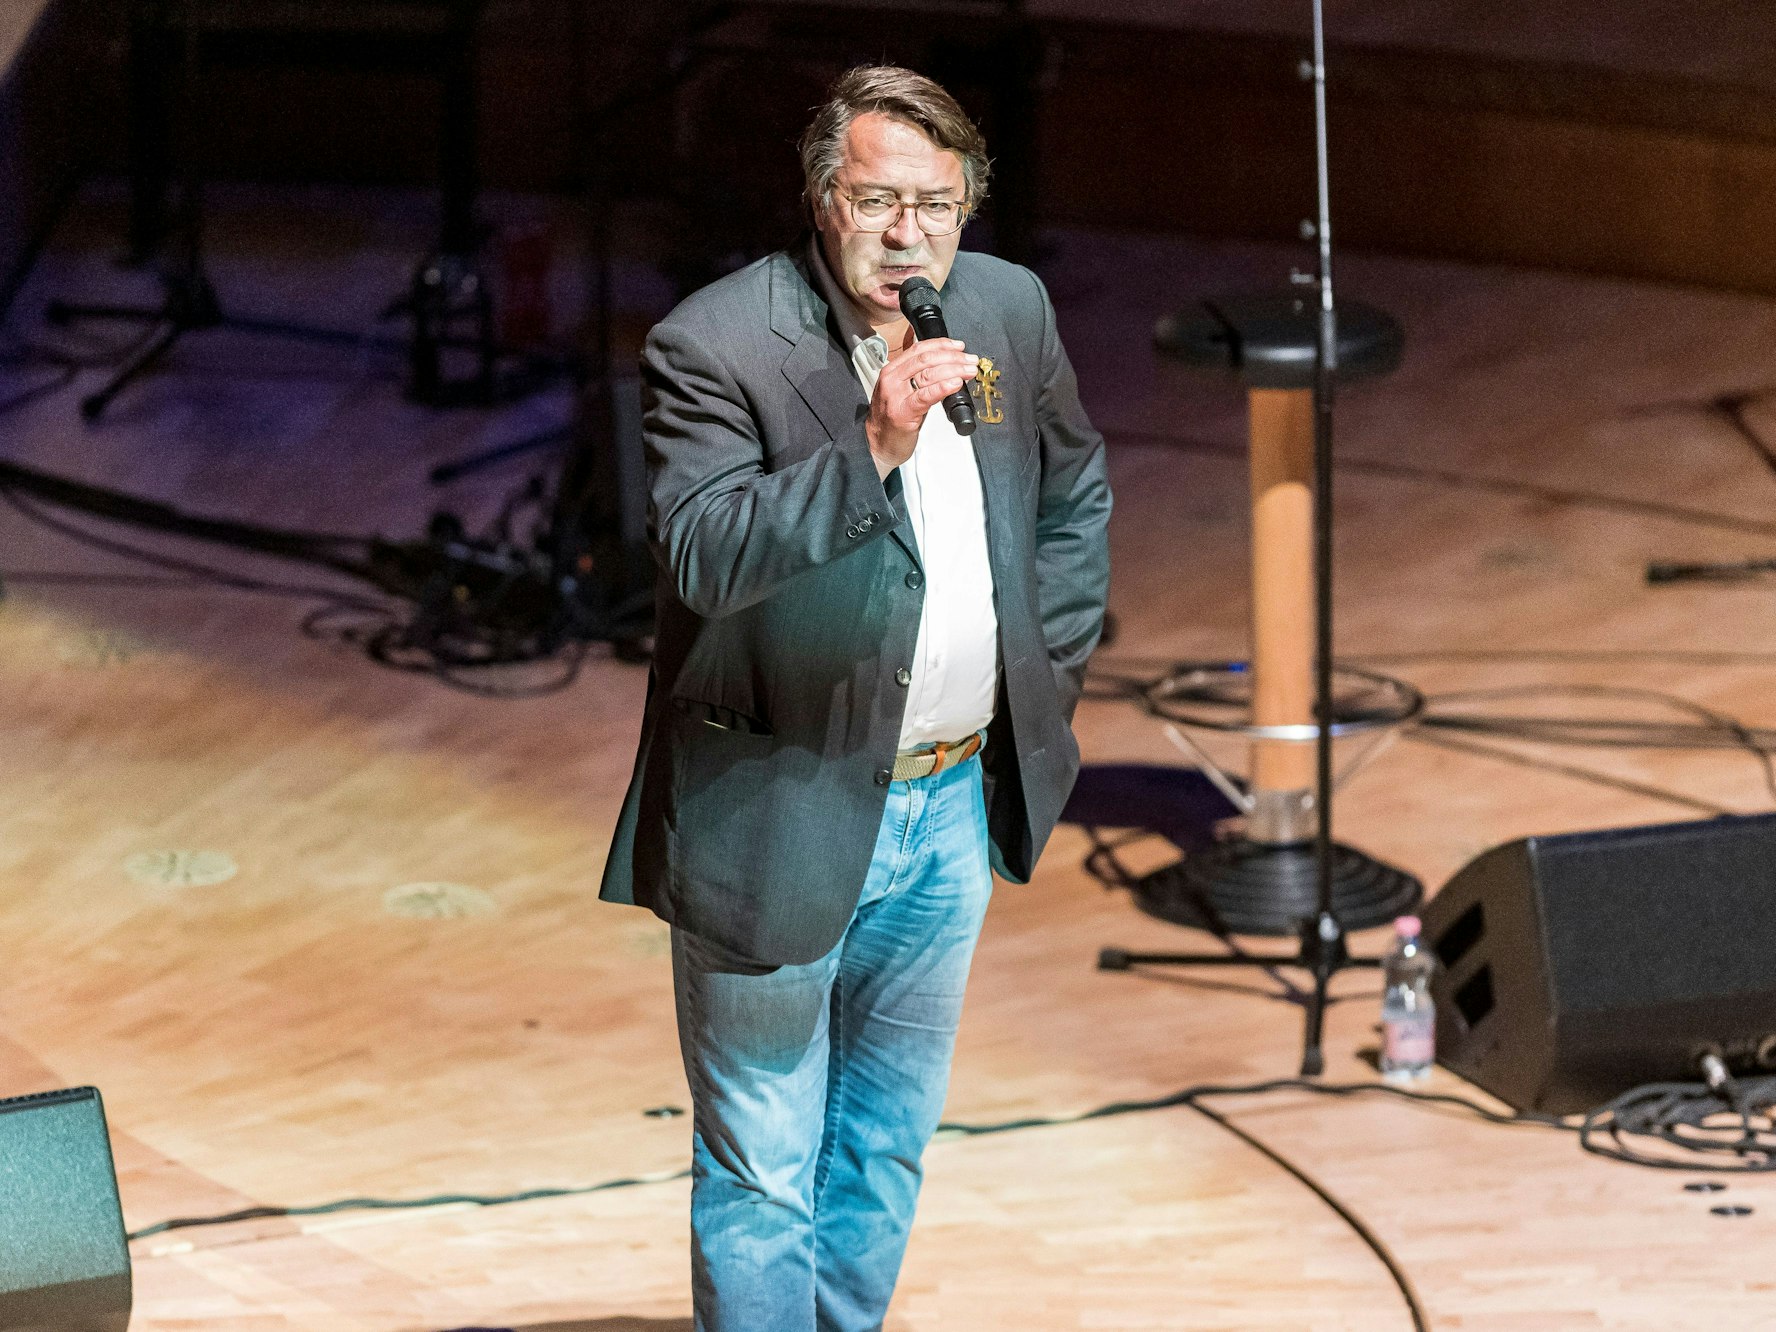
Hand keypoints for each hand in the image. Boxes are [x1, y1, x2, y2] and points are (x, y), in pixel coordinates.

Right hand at [866, 332, 977, 477]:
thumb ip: (920, 378)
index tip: (959, 347)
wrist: (877, 444)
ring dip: (954, 370)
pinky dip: (943, 387)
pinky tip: (955, 384)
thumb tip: (949, 368)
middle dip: (953, 357)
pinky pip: (926, 395)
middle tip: (970, 360)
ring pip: (928, 374)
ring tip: (969, 371)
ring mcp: (896, 395)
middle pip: (926, 359)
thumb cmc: (893, 419)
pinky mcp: (903, 412)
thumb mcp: (903, 391)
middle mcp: (892, 379)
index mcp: (892, 370)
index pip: (919, 349)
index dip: (942, 345)